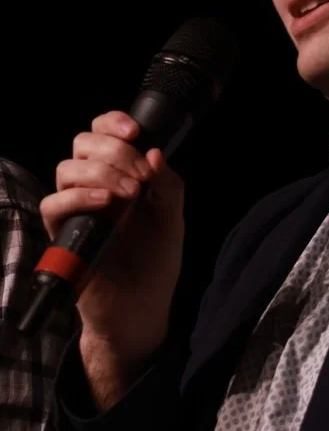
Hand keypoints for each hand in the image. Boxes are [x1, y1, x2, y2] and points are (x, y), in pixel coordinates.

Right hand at [40, 110, 184, 366]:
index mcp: (119, 173)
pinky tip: (106, 203)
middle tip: (140, 177)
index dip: (113, 122)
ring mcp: (77, 208)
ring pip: (67, 168)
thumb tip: (154, 151)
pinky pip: (53, 204)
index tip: (134, 131)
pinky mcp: (63, 233)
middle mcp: (94, 185)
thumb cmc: (155, 261)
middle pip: (83, 143)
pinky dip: (78, 197)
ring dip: (101, 172)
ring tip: (129, 194)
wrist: (142, 308)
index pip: (103, 132)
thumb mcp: (172, 217)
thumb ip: (168, 183)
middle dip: (114, 151)